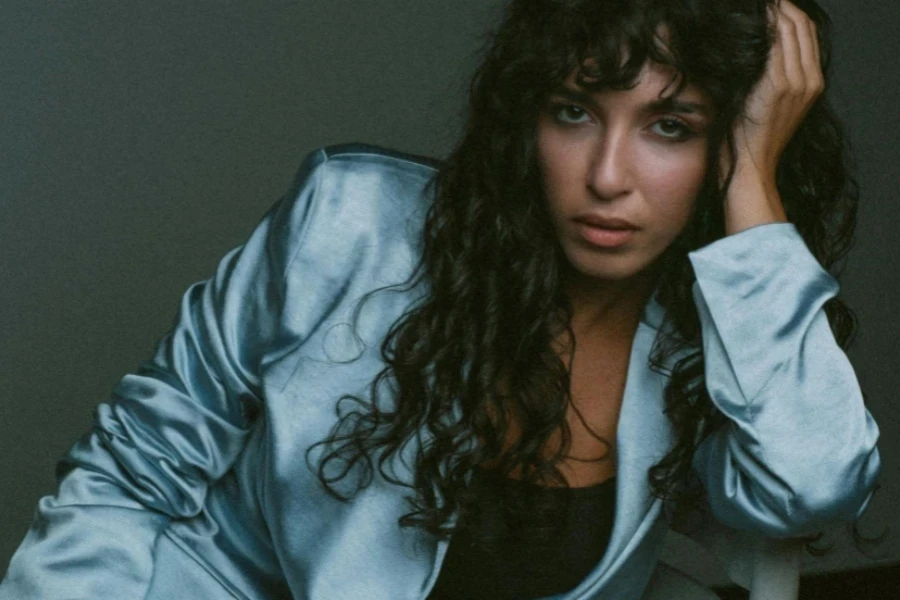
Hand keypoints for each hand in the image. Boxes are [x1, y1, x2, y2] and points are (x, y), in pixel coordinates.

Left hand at [721, 0, 823, 233]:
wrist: (749, 171)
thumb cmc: (747, 143)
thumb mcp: (763, 106)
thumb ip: (764, 80)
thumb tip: (744, 55)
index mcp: (811, 83)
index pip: (804, 31)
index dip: (785, 11)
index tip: (763, 4)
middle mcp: (809, 80)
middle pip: (799, 23)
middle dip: (777, 6)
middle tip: (755, 1)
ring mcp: (796, 82)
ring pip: (788, 28)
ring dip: (768, 11)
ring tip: (746, 6)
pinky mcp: (777, 86)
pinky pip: (774, 43)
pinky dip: (761, 27)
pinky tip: (742, 21)